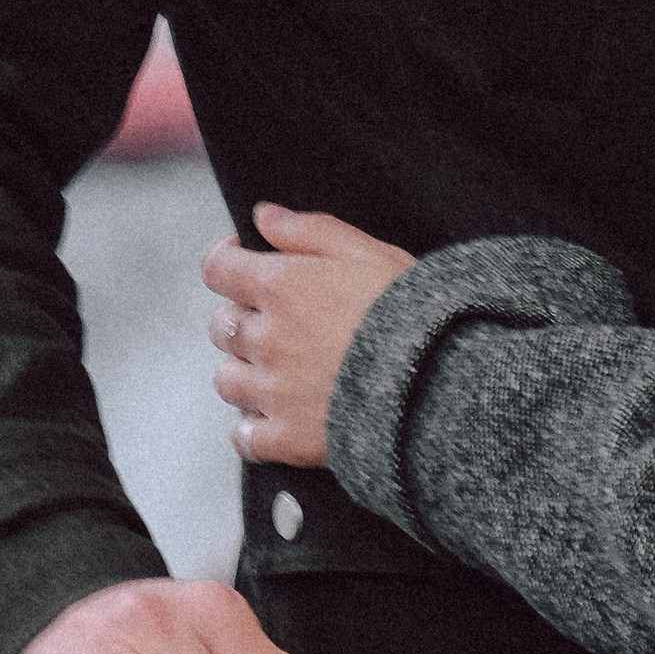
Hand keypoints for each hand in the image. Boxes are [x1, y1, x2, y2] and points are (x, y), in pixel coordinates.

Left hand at [204, 206, 415, 472]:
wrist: (436, 380)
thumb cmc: (410, 309)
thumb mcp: (366, 250)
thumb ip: (308, 230)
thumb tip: (264, 216)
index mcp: (282, 286)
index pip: (218, 267)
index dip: (227, 259)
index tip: (242, 259)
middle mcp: (267, 338)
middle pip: (221, 325)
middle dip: (241, 316)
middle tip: (274, 318)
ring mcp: (273, 392)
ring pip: (227, 380)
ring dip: (243, 371)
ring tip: (277, 368)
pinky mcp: (287, 437)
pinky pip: (245, 438)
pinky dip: (252, 429)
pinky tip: (276, 417)